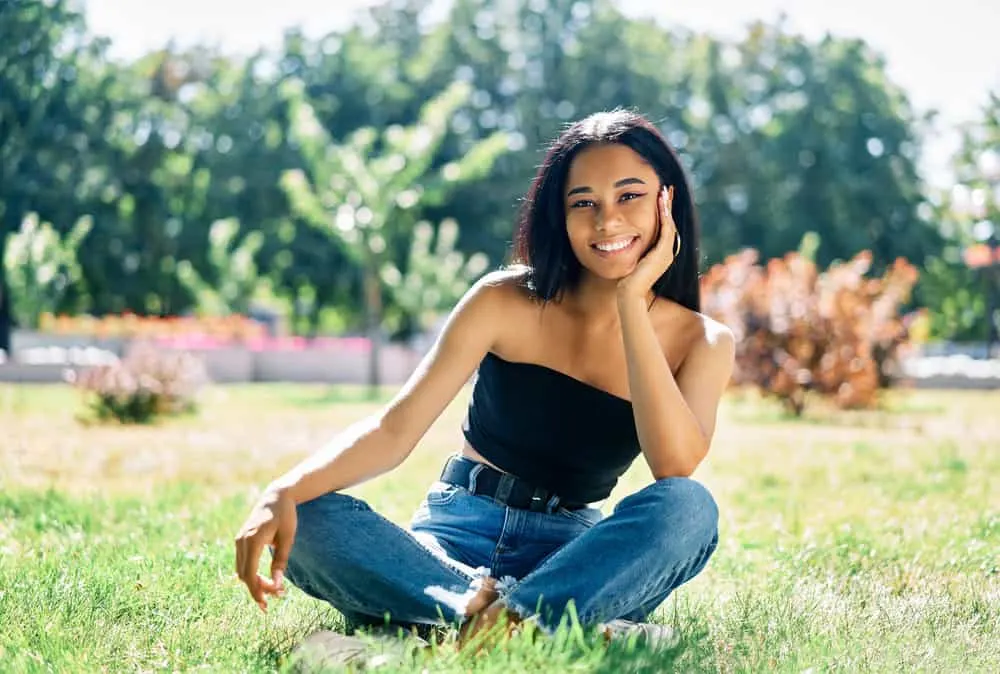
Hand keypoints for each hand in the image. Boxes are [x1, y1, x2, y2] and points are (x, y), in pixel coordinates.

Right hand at [234, 487, 296, 611]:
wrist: (276, 497)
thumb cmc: (286, 516)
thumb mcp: (288, 538)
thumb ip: (281, 561)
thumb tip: (278, 585)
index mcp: (253, 540)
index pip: (250, 573)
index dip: (256, 591)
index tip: (266, 605)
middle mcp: (241, 540)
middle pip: (244, 575)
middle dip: (258, 589)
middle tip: (277, 596)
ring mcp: (238, 540)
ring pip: (241, 570)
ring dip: (254, 582)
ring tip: (273, 590)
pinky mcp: (240, 540)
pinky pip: (242, 563)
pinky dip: (251, 573)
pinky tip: (264, 580)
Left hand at [617, 185, 677, 299]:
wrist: (629, 293)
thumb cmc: (626, 280)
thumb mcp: (632, 260)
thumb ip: (633, 250)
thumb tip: (623, 240)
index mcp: (662, 254)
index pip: (665, 228)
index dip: (663, 212)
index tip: (660, 197)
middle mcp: (668, 252)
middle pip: (670, 223)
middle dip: (668, 206)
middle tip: (666, 189)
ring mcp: (667, 253)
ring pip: (670, 224)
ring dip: (667, 207)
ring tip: (664, 192)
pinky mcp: (663, 254)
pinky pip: (666, 230)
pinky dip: (664, 216)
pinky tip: (661, 204)